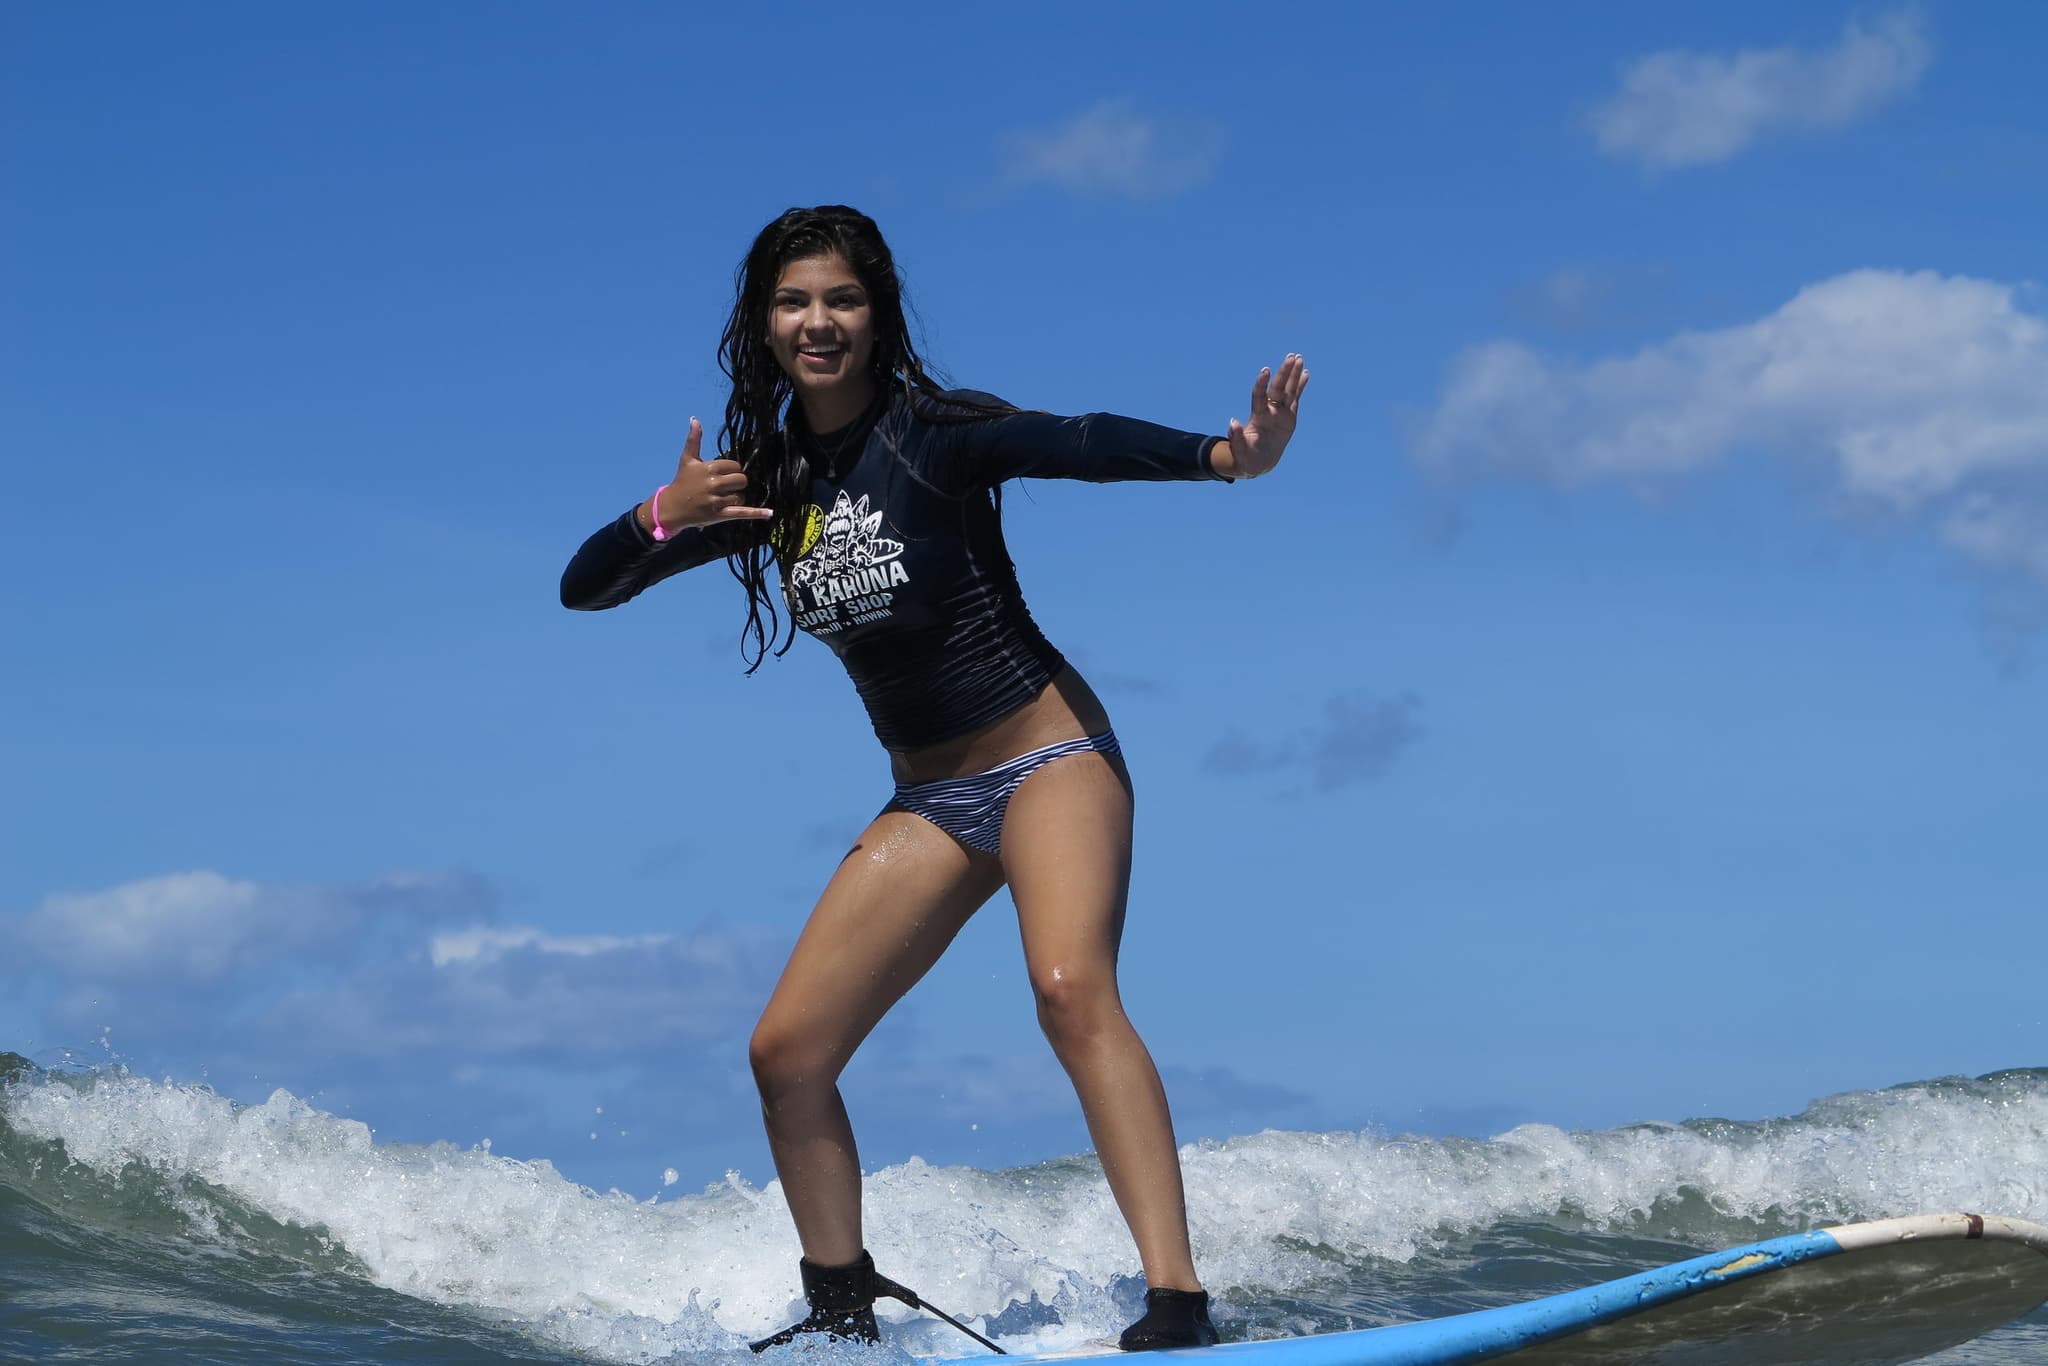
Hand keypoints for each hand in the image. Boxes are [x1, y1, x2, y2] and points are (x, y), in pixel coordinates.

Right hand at [649, 417, 773, 532]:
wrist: (671, 507)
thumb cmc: (682, 481)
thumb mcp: (687, 459)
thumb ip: (694, 440)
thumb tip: (695, 419)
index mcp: (709, 468)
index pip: (735, 466)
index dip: (732, 470)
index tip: (723, 474)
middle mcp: (714, 483)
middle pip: (741, 480)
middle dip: (738, 483)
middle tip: (727, 486)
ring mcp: (717, 500)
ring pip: (740, 496)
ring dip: (735, 497)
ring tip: (722, 499)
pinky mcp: (719, 514)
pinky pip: (741, 512)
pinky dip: (756, 513)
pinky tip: (769, 513)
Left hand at [1223, 353, 1308, 478]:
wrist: (1258, 462)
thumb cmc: (1247, 457)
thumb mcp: (1240, 452)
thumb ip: (1237, 438)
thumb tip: (1232, 422)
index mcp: (1258, 418)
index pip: (1260, 396)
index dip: (1262, 384)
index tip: (1266, 370)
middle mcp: (1269, 411)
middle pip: (1277, 389)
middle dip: (1284, 373)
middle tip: (1291, 356)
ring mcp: (1279, 413)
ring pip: (1287, 390)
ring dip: (1293, 375)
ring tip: (1299, 358)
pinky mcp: (1289, 417)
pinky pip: (1295, 399)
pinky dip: (1300, 387)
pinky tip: (1306, 374)